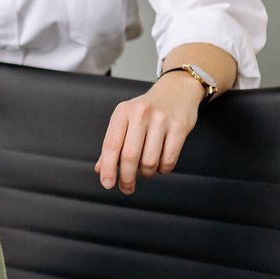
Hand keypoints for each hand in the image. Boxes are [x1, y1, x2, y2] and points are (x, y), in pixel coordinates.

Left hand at [95, 72, 204, 193]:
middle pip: (129, 157)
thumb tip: (100, 169)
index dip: (108, 168)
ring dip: (146, 174)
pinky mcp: (179, 127)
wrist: (176, 90)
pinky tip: (161, 165)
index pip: (110, 145)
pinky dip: (163, 169)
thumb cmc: (147, 110)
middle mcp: (140, 114)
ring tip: (146, 172)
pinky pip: (169, 160)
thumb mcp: (125, 119)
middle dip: (126, 178)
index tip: (107, 183)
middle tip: (127, 188)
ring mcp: (161, 119)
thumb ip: (113, 143)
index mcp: (122, 112)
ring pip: (149, 161)